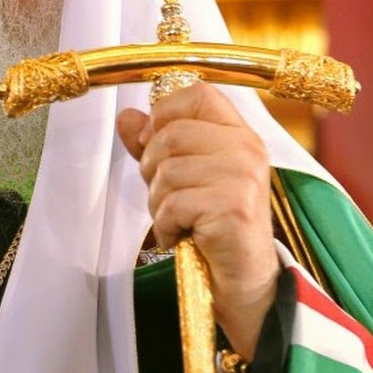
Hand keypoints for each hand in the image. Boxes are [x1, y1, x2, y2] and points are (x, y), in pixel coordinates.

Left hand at [116, 83, 279, 359]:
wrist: (244, 279)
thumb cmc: (212, 223)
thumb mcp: (181, 174)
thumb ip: (153, 143)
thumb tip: (126, 116)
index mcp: (238, 132)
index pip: (196, 93)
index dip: (164, 113)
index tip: (154, 142)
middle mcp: (246, 148)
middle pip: (171, 134)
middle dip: (153, 168)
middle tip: (168, 194)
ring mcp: (243, 177)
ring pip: (167, 171)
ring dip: (159, 201)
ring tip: (178, 218)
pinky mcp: (233, 208)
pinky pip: (172, 204)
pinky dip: (165, 225)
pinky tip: (181, 234)